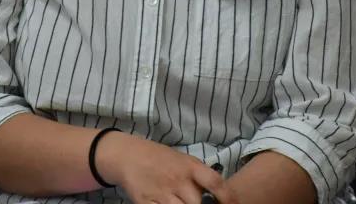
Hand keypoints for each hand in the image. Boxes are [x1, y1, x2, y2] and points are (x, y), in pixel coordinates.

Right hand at [94, 131, 239, 203]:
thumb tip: (219, 193)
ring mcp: (161, 193)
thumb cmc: (159, 158)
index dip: (227, 197)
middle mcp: (177, 180)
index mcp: (190, 166)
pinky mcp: (146, 203)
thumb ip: (199, 175)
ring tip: (183, 203)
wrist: (127, 155)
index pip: (215, 182)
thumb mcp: (182, 160)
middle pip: (197, 203)